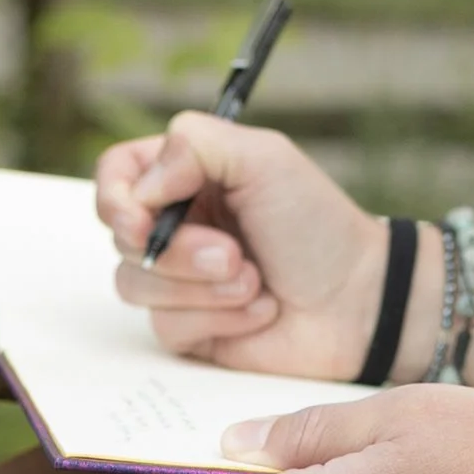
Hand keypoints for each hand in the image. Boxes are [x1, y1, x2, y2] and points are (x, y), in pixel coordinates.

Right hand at [93, 115, 397, 379]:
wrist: (359, 300)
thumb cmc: (317, 224)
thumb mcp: (265, 159)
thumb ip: (194, 146)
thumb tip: (139, 188)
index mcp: (189, 175)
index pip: (116, 174)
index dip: (115, 197)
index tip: (140, 218)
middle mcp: (178, 224)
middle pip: (122, 235)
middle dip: (179, 251)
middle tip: (233, 254)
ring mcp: (181, 279)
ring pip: (136, 285)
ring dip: (202, 287)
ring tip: (255, 280)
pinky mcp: (192, 327)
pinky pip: (168, 326)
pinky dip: (219, 317)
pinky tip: (262, 309)